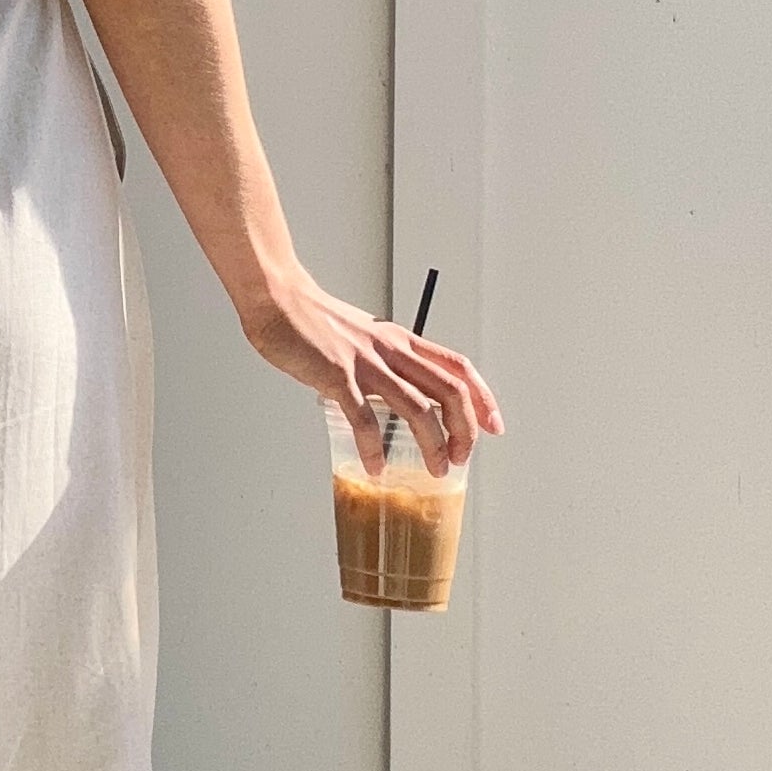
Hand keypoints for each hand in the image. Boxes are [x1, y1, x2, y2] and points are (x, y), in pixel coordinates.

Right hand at [239, 268, 503, 477]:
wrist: (278, 300)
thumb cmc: (312, 320)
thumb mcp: (362, 337)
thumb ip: (380, 362)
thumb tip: (387, 394)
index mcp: (400, 340)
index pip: (458, 367)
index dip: (483, 398)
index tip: (493, 426)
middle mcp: (391, 350)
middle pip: (449, 390)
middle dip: (465, 430)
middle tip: (462, 457)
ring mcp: (366, 363)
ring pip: (418, 407)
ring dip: (433, 444)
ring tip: (435, 470)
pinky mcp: (337, 375)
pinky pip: (364, 418)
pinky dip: (373, 447)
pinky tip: (375, 466)